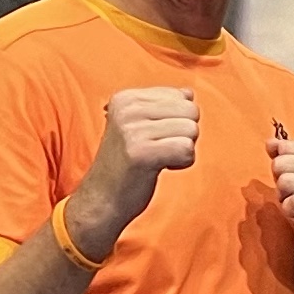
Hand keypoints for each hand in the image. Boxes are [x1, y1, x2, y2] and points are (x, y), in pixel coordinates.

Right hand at [70, 86, 199, 254]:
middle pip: (191, 111)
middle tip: (157, 149)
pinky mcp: (141, 152)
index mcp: (126, 98)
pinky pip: (187, 149)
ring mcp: (132, 130)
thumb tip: (189, 93)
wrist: (102, 200)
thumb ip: (163, 106)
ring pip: (192, 130)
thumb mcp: (139, 126)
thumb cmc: (126, 164)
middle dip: (183, 134)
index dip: (177, 121)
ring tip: (156, 159)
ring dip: (181, 150)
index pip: (181, 96)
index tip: (153, 137)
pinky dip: (181, 163)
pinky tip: (160, 167)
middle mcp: (127, 108)